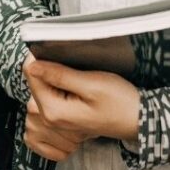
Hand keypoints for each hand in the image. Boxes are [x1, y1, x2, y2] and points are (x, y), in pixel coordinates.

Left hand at [24, 59, 140, 152]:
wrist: (136, 119)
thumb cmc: (118, 102)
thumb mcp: (91, 84)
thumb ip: (60, 76)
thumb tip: (32, 66)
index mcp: (53, 111)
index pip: (32, 76)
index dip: (39, 57)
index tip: (53, 47)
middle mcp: (51, 119)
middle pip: (35, 84)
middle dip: (47, 68)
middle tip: (70, 62)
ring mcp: (57, 122)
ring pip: (42, 90)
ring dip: (52, 78)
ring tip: (75, 75)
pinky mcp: (65, 119)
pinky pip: (50, 99)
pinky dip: (56, 89)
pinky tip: (71, 85)